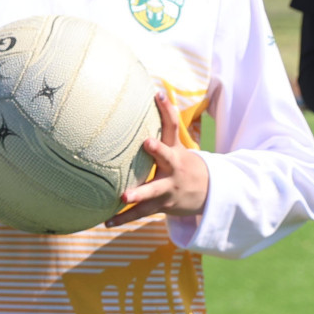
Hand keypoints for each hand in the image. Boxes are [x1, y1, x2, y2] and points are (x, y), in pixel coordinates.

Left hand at [107, 91, 209, 226]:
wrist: (207, 193)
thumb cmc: (183, 163)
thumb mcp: (178, 144)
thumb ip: (166, 121)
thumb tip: (156, 90)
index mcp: (175, 150)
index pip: (173, 125)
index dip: (167, 109)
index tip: (158, 95)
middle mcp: (173, 168)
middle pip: (167, 157)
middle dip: (158, 150)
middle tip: (148, 143)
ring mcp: (168, 188)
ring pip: (153, 192)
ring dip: (139, 195)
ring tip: (124, 197)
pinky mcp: (161, 205)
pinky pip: (140, 213)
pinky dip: (123, 219)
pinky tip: (106, 223)